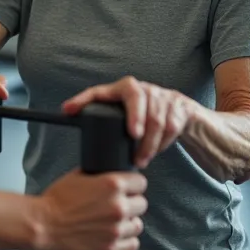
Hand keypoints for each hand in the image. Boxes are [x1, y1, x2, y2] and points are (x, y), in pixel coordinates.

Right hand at [38, 170, 147, 249]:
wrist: (41, 225)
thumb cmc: (54, 202)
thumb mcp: (77, 176)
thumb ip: (99, 176)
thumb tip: (109, 174)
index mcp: (112, 185)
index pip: (140, 182)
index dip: (133, 185)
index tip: (128, 189)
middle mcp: (118, 207)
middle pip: (141, 204)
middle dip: (130, 204)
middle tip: (115, 206)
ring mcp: (116, 229)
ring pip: (137, 225)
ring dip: (128, 223)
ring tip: (112, 222)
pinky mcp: (110, 249)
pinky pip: (132, 245)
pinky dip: (125, 241)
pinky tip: (114, 236)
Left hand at [63, 76, 196, 169]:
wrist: (181, 113)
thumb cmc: (144, 118)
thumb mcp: (125, 116)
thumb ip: (107, 122)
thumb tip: (77, 129)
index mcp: (120, 90)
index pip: (98, 91)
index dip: (82, 99)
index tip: (68, 110)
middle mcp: (140, 88)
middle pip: (136, 97)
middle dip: (135, 116)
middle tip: (133, 135)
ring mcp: (160, 96)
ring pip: (156, 118)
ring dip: (148, 142)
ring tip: (140, 160)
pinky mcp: (177, 106)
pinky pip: (171, 126)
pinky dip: (162, 143)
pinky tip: (155, 152)